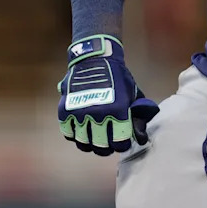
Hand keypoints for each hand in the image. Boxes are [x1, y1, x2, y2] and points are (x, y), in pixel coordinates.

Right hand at [57, 35, 159, 155]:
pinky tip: (83, 131)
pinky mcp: (65, 111)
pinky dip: (75, 135)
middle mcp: (98, 114)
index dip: (122, 145)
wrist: (95, 60)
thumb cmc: (118, 79)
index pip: (119, 142)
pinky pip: (68, 133)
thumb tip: (141, 137)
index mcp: (118, 110)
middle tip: (109, 144)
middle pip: (101, 145)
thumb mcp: (133, 95)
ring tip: (95, 140)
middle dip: (107, 147)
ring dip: (90, 144)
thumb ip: (137, 116)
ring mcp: (79, 113)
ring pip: (83, 143)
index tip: (122, 143)